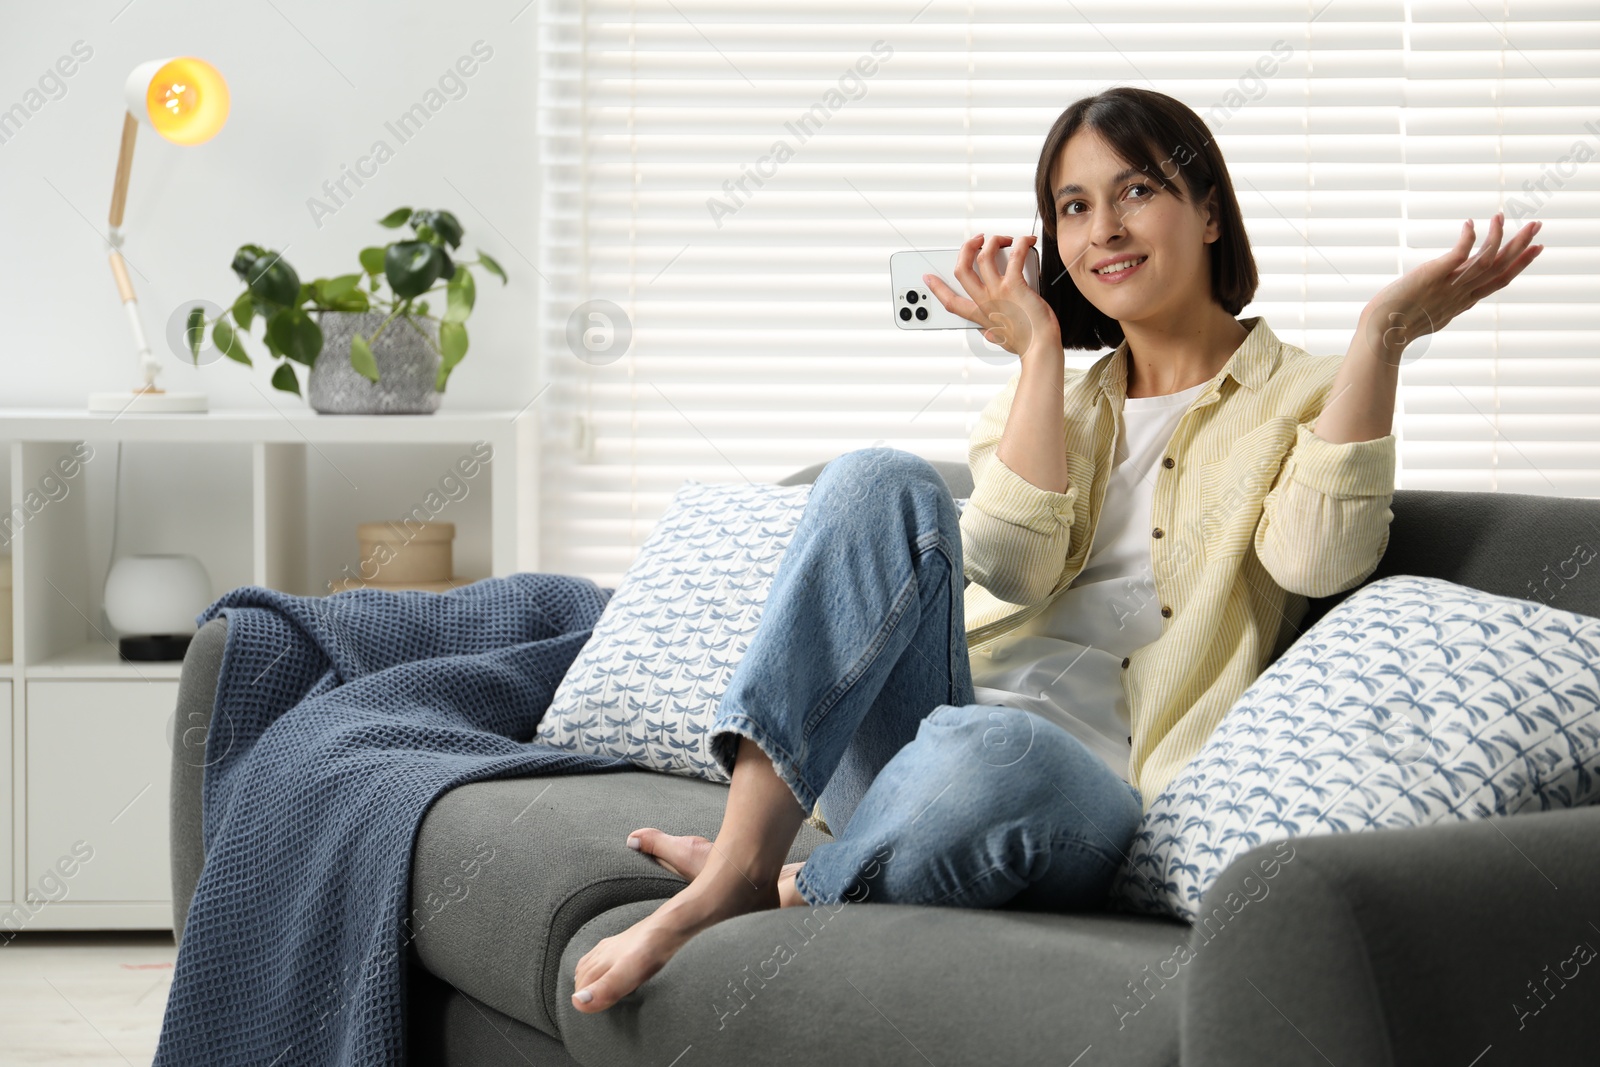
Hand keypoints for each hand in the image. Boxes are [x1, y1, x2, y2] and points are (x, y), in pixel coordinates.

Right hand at [923, 233, 1060, 359]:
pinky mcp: (1015, 285)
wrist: (1039, 348)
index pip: (950, 301)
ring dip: (992, 241)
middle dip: (966, 249)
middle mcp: (985, 301)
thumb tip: (989, 333)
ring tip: (1002, 239)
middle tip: (976, 241)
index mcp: (979, 315)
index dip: (937, 288)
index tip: (929, 278)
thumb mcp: (1001, 341)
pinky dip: (1021, 243)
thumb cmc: (1026, 344)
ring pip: (984, 256)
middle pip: (962, 270)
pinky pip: (1015, 255)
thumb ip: (992, 333)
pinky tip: (1027, 241)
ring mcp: (998, 292)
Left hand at [1360, 211, 1542, 363]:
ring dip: (1498, 237)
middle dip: (1521, 247)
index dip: (1519, 264)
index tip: (1536, 248)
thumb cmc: (1394, 327)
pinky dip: (1468, 238)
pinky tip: (1470, 224)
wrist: (1380, 334)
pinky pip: (1458, 254)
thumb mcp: (1428, 316)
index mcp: (1461, 303)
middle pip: (1500, 269)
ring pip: (1486, 260)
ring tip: (1502, 216)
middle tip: (1537, 225)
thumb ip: (1442, 303)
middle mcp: (1460, 294)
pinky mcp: (1433, 275)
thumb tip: (1443, 296)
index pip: (1498, 281)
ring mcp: (1448, 285)